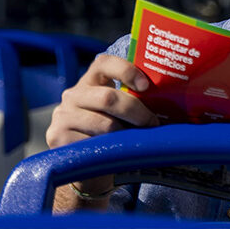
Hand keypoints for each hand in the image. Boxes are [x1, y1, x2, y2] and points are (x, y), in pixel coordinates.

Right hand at [47, 55, 158, 204]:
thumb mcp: (119, 112)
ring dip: (126, 133)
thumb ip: (133, 99)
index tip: (146, 86)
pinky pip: (93, 143)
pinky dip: (111, 147)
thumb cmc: (112, 133)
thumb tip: (171, 96)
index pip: (104, 63)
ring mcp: (62, 116)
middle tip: (152, 123)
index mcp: (90, 81)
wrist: (86, 166)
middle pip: (108, 97)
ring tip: (136, 139)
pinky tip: (117, 151)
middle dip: (136, 111)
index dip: (126, 70)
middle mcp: (72, 95)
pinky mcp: (58, 138)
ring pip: (104, 124)